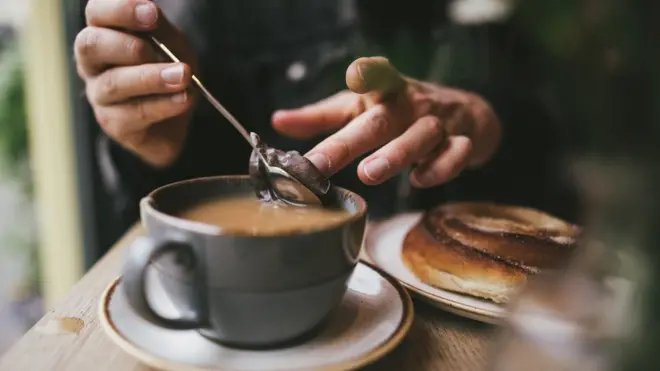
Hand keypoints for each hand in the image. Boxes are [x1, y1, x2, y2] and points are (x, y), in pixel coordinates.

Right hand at [74, 0, 196, 166]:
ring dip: (152, 78)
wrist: (175, 118)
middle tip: (158, 50)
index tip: (151, 13)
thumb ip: (160, 29)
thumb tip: (151, 12)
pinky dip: (163, 104)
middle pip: (91, 45)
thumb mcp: (171, 44)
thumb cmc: (167, 70)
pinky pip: (135, 113)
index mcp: (103, 32)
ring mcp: (99, 94)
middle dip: (129, 46)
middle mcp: (92, 62)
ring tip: (183, 76)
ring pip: (115, 83)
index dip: (120, 10)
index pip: (96, 12)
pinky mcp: (114, 123)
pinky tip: (184, 98)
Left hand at [272, 57, 501, 187]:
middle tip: (323, 163)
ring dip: (395, 155)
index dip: (368, 73)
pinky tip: (418, 181)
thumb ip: (321, 118)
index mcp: (385, 91)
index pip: (379, 74)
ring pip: (421, 136)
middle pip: (383, 120)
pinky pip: (455, 155)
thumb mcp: (359, 109)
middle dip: (353, 141)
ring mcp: (438, 123)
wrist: (464, 114)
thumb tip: (277, 122)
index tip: (354, 76)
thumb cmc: (397, 112)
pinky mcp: (461, 143)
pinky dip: (440, 168)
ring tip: (368, 174)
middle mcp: (410, 104)